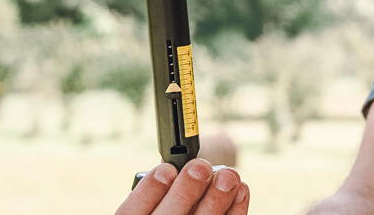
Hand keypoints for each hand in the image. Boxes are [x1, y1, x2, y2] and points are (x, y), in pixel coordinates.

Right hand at [114, 159, 248, 214]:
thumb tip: (172, 163)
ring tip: (229, 176)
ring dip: (216, 201)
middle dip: (186, 192)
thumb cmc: (166, 205)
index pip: (132, 211)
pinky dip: (235, 211)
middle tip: (201, 167)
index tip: (167, 170)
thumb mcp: (151, 198)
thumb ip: (159, 186)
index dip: (149, 190)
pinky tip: (240, 191)